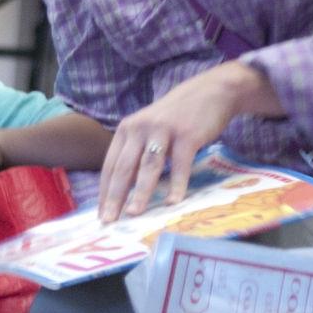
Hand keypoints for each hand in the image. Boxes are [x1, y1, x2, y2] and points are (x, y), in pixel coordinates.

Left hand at [98, 61, 283, 221]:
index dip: (105, 191)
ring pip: (148, 167)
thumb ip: (137, 152)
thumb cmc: (176, 117)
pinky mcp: (187, 135)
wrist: (211, 92)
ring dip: (140, 193)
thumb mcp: (148, 129)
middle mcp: (140, 129)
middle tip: (110, 221)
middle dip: (115, 197)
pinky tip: (173, 202)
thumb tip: (124, 189)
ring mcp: (163, 131)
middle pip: (124, 168)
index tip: (101, 214)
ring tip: (134, 214)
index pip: (110, 165)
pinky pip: (180, 165)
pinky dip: (177, 184)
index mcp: (126, 130)